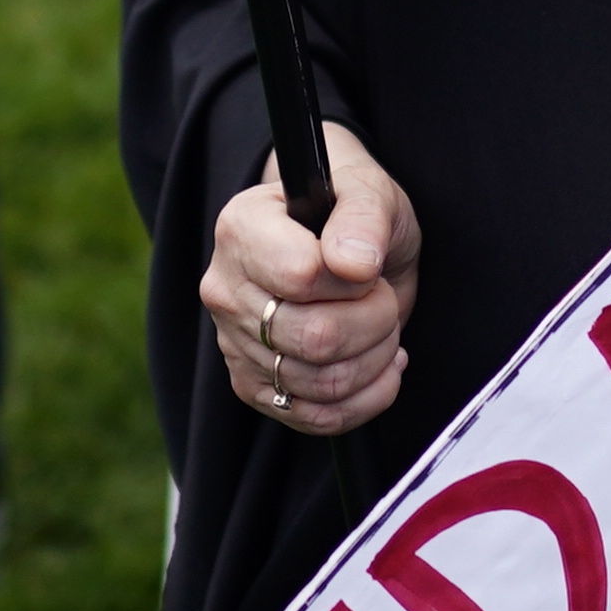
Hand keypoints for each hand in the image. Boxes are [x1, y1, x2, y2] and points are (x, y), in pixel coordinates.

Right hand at [211, 119, 417, 436]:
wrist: (342, 246)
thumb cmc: (350, 213)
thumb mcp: (368, 192)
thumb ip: (362, 218)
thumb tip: (353, 264)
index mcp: (241, 228)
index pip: (301, 276)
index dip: (354, 281)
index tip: (368, 268)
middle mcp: (225, 288)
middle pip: (315, 338)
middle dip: (375, 324)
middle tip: (385, 301)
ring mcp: (233, 342)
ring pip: (321, 384)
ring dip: (376, 361)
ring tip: (383, 331)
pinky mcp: (251, 386)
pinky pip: (314, 417)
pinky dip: (364, 401)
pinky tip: (379, 368)